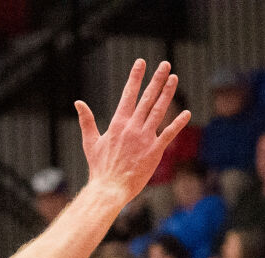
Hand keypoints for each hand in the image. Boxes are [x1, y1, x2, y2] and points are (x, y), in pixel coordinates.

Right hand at [75, 60, 191, 204]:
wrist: (109, 189)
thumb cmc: (99, 167)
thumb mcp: (90, 142)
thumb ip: (86, 121)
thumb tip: (78, 103)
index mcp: (117, 124)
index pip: (128, 95)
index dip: (135, 77)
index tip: (141, 62)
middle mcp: (133, 128)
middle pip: (147, 98)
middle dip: (157, 79)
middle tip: (165, 64)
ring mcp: (145, 138)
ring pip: (159, 110)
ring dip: (167, 93)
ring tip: (174, 78)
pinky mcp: (155, 150)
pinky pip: (169, 133)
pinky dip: (178, 123)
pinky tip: (186, 112)